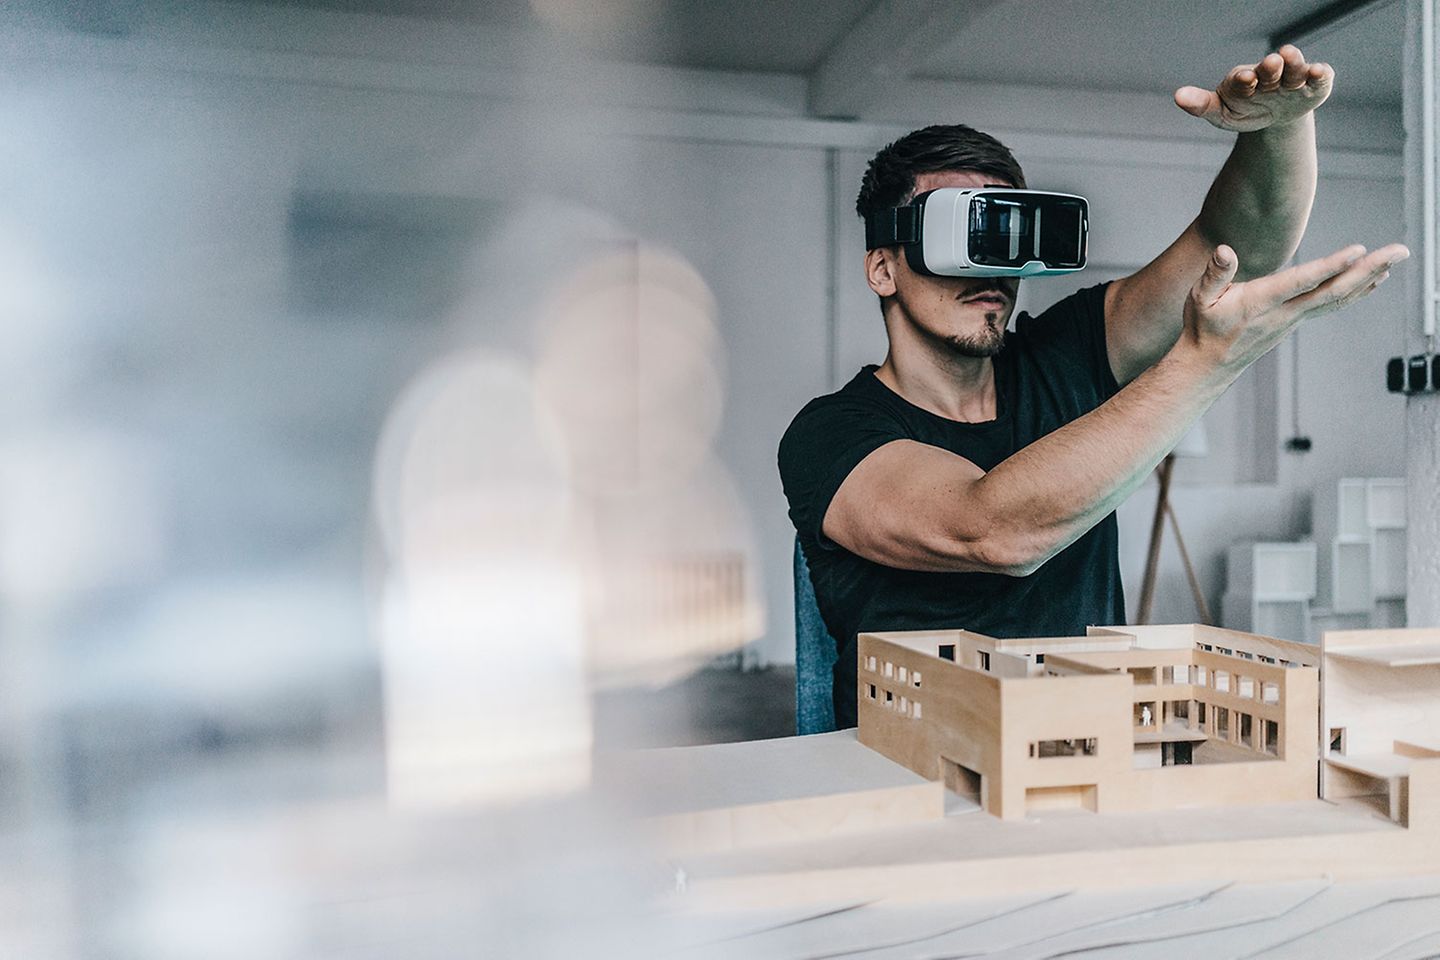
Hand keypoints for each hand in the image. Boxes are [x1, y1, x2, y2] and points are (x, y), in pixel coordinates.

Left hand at [1175, 45, 1332, 131]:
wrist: (1273, 116)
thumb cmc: (1242, 110)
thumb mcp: (1221, 113)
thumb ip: (1201, 105)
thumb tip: (1177, 96)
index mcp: (1244, 80)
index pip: (1242, 79)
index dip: (1244, 79)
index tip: (1244, 79)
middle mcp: (1269, 74)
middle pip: (1270, 69)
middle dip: (1270, 67)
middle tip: (1271, 62)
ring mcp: (1292, 78)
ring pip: (1294, 68)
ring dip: (1294, 63)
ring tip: (1291, 57)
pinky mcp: (1314, 85)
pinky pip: (1320, 76)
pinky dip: (1320, 73)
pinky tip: (1319, 71)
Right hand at [1179, 241, 1408, 374]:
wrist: (1208, 365)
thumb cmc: (1203, 327)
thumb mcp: (1199, 298)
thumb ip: (1214, 273)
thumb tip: (1224, 250)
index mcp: (1261, 302)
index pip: (1302, 282)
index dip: (1330, 267)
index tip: (1358, 250)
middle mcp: (1285, 313)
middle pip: (1335, 290)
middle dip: (1370, 269)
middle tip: (1400, 250)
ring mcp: (1294, 319)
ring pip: (1339, 297)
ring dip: (1371, 276)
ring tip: (1396, 257)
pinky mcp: (1296, 321)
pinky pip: (1333, 304)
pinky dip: (1357, 290)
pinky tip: (1373, 280)